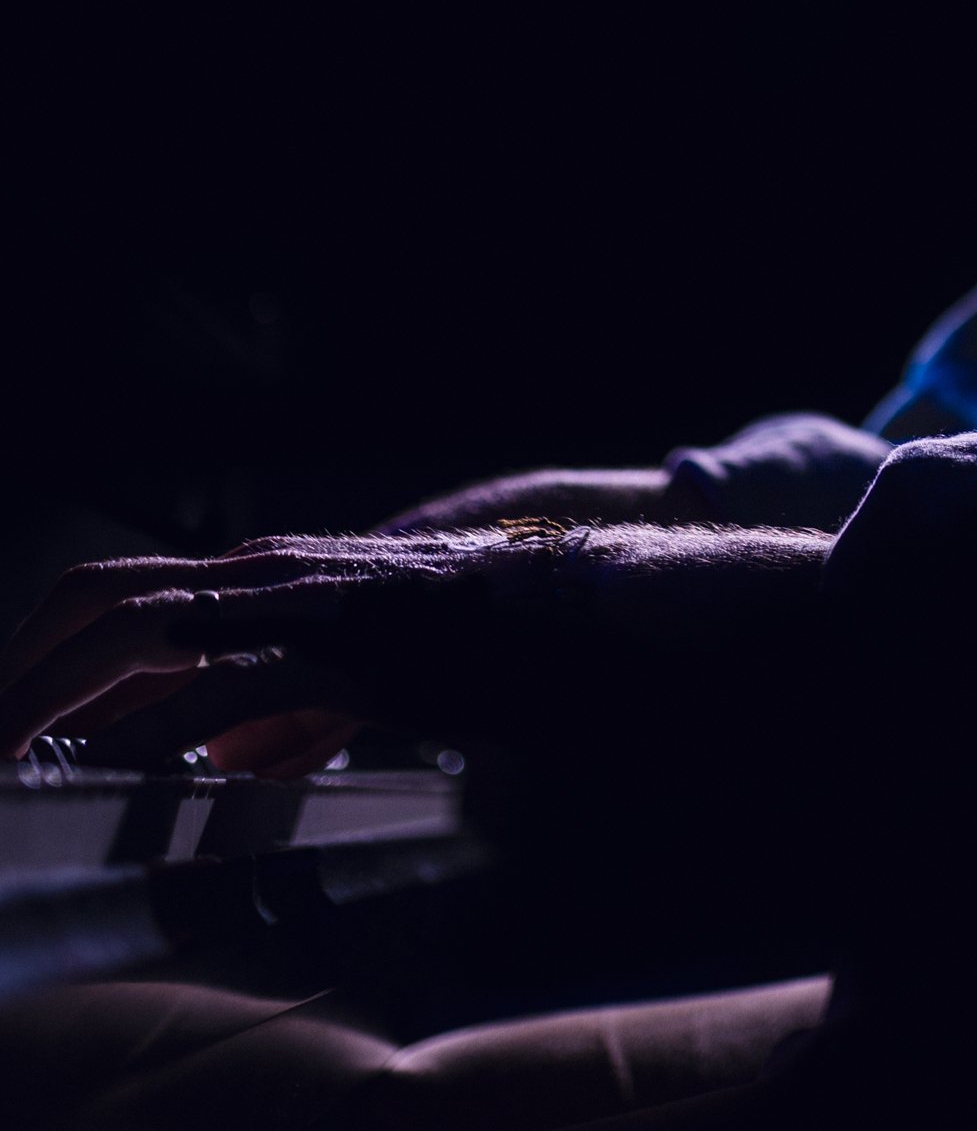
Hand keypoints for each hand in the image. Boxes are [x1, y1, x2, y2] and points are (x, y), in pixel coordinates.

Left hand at [0, 528, 574, 771]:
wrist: (553, 612)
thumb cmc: (456, 641)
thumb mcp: (350, 676)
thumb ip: (282, 713)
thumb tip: (223, 763)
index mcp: (254, 577)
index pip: (112, 597)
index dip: (39, 655)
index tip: (1, 722)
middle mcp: (260, 574)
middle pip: (101, 597)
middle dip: (23, 670)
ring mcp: (296, 603)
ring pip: (142, 628)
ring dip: (58, 696)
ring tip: (9, 757)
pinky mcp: (340, 646)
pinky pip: (230, 681)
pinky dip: (162, 727)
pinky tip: (126, 771)